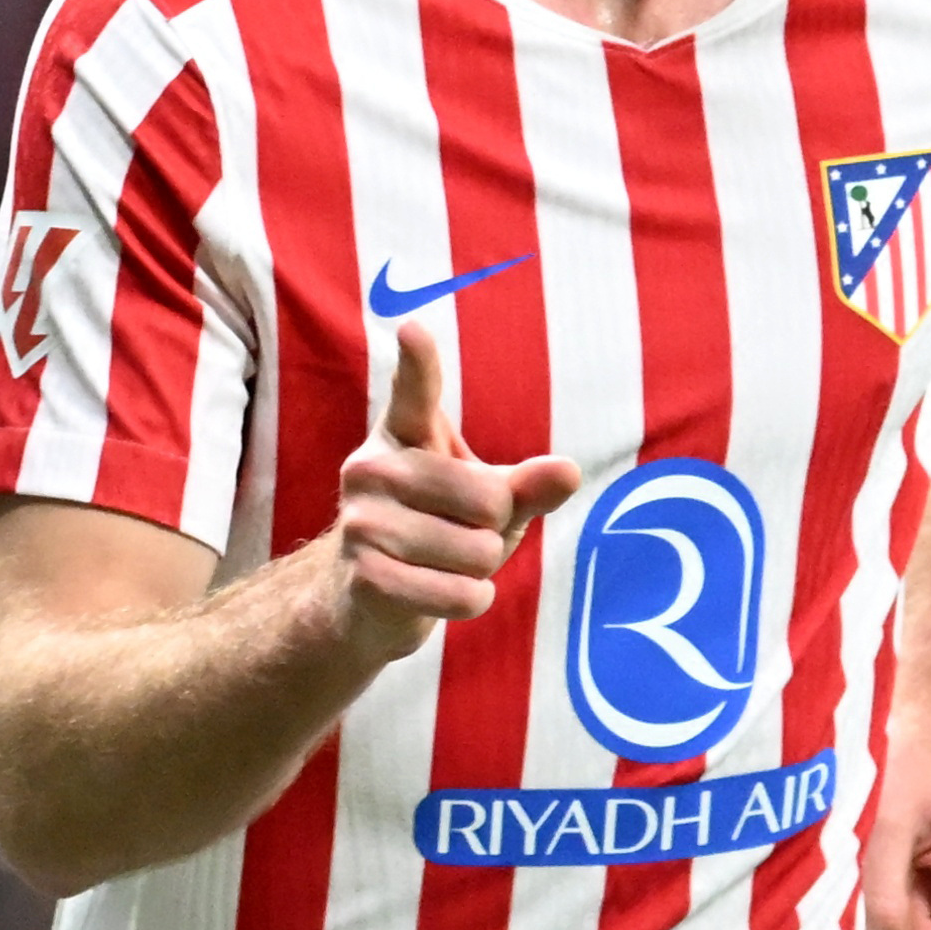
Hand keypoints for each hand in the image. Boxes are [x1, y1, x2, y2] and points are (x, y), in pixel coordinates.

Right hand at [331, 318, 576, 655]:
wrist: (372, 599)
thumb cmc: (443, 532)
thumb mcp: (492, 502)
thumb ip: (529, 485)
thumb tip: (569, 471)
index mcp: (404, 433)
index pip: (414, 391)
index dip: (418, 361)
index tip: (413, 328)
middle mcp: (373, 468)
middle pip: (487, 499)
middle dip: (495, 528)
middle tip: (464, 533)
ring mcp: (362, 522)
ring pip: (477, 552)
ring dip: (482, 571)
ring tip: (448, 564)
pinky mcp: (364, 575)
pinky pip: (458, 593)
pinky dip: (472, 601)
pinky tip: (450, 592)